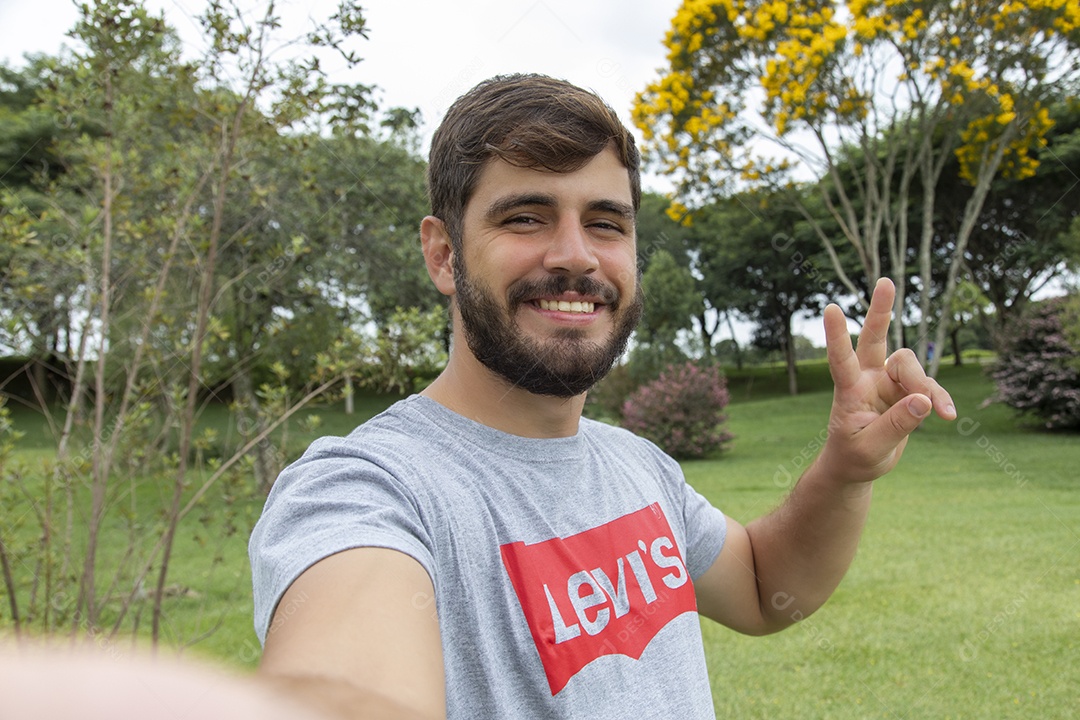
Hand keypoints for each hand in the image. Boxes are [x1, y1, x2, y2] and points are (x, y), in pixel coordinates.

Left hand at [819, 278, 955, 484]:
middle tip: (885, 282)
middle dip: (880, 311)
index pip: (840, 359)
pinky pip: (929, 387)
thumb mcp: (871, 448)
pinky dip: (941, 399)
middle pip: (874, 338)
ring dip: (927, 386)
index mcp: (848, 390)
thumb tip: (924, 401)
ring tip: (943, 414)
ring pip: (911, 365)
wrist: (858, 464)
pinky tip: (950, 416)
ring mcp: (887, 381)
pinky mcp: (907, 390)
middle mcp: (867, 378)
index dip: (836, 335)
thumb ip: (897, 425)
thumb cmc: (855, 455)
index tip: (830, 307)